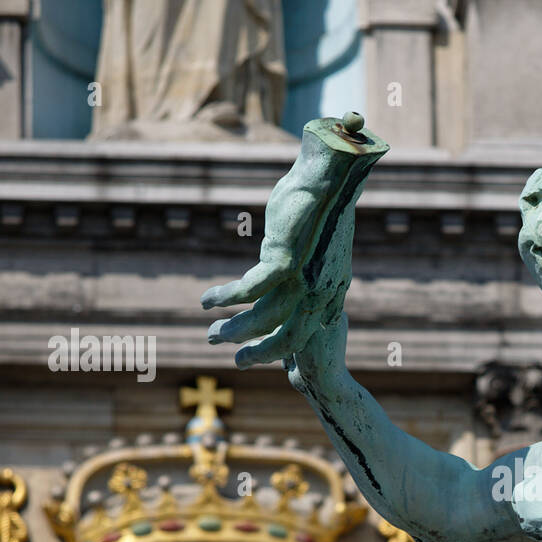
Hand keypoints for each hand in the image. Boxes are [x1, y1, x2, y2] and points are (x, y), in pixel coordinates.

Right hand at [202, 115, 383, 369]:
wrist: (328, 178)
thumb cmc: (322, 210)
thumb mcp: (324, 256)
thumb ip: (314, 281)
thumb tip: (308, 298)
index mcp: (333, 291)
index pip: (307, 334)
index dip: (285, 350)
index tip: (263, 355)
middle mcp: (321, 291)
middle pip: (289, 340)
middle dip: (259, 354)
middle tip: (236, 362)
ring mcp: (304, 279)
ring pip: (263, 319)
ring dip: (234, 328)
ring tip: (211, 332)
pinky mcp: (283, 262)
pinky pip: (247, 291)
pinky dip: (225, 297)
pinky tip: (208, 301)